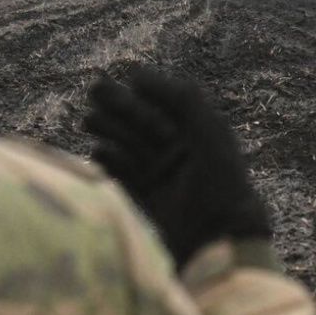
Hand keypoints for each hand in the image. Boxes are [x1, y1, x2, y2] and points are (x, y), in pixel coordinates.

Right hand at [83, 67, 270, 267]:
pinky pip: (108, 166)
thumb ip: (181, 95)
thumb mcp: (210, 129)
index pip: (152, 97)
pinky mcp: (133, 194)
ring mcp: (150, 170)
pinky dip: (104, 157)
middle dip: (117, 104)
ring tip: (97, 126)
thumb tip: (134, 73)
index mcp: (188, 126)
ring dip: (107, 127)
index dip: (143, 95)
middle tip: (98, 95)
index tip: (142, 99)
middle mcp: (168, 145)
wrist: (214, 241)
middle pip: (130, 113)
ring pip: (115, 136)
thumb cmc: (219, 181)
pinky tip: (104, 156)